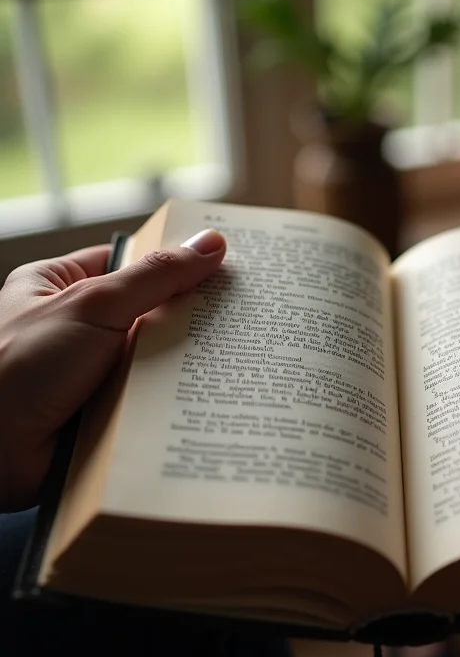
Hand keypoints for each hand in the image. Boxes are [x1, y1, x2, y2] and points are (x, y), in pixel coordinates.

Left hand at [0, 229, 225, 511]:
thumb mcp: (92, 305)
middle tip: (241, 315)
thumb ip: (155, 276)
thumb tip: (210, 245)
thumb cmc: (15, 368)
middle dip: (187, 319)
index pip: (131, 263)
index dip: (176, 263)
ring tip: (232, 358)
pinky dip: (170, 400)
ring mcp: (90, 371)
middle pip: (149, 313)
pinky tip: (205, 397)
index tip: (224, 266)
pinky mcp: (103, 412)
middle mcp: (76, 327)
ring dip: (181, 365)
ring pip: (153, 359)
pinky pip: (148, 397)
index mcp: (60, 286)